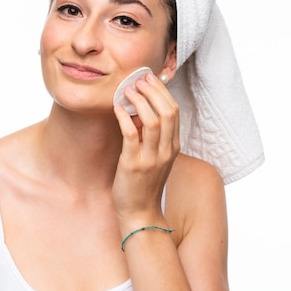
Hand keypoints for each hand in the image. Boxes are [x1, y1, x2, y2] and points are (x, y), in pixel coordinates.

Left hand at [112, 72, 179, 231]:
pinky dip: (124, 118)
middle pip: (167, 111)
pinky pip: (131, 135)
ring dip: (139, 101)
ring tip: (127, 90)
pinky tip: (116, 108)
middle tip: (138, 80)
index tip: (149, 78)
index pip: (174, 111)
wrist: (140, 212)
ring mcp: (151, 158)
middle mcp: (166, 151)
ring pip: (152, 121)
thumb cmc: (145, 182)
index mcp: (173, 146)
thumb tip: (140, 107)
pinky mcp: (133, 165)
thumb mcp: (156, 156)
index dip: (162, 91)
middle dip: (153, 91)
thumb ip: (153, 134)